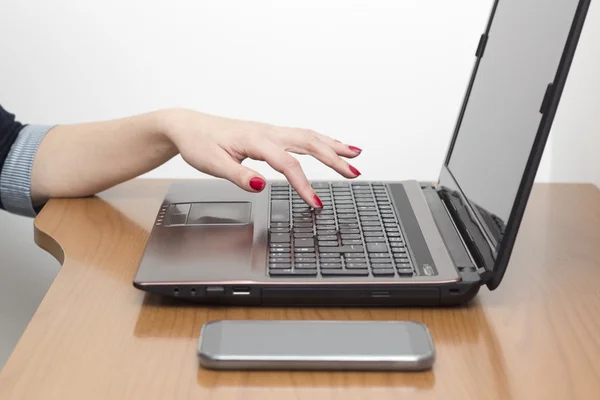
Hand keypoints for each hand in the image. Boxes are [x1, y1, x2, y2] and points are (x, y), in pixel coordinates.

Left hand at [162, 109, 362, 207]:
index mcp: (255, 141)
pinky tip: (331, 145)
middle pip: (308, 143)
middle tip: (355, 173)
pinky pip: (301, 136)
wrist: (188, 127)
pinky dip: (321, 141)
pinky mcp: (270, 134)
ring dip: (333, 146)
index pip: (287, 164)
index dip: (304, 184)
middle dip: (334, 158)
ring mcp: (270, 131)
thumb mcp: (212, 164)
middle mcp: (267, 132)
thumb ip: (238, 176)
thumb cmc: (199, 144)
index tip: (316, 203)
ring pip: (308, 136)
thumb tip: (261, 186)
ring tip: (355, 155)